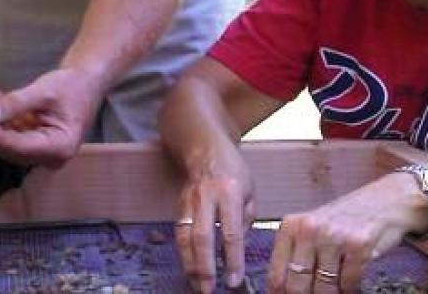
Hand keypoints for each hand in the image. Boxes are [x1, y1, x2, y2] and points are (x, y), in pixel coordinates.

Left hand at [0, 67, 102, 167]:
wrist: (85, 83)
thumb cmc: (71, 85)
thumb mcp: (43, 89)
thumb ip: (16, 103)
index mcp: (60, 147)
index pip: (18, 147)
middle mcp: (52, 159)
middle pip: (12, 152)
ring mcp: (44, 156)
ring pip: (9, 149)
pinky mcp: (36, 148)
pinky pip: (12, 143)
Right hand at [175, 155, 254, 292]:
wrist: (204, 148)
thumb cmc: (233, 172)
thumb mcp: (249, 192)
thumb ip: (244, 221)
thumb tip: (235, 251)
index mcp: (230, 192)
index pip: (231, 232)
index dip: (232, 258)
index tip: (234, 280)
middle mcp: (206, 197)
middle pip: (202, 236)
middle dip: (204, 266)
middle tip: (208, 289)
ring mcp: (189, 200)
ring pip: (185, 236)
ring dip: (189, 263)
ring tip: (196, 284)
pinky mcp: (178, 205)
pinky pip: (179, 233)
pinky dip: (183, 253)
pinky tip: (189, 268)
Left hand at [267, 173, 427, 292]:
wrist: (381, 202)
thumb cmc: (341, 220)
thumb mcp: (310, 230)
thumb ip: (295, 256)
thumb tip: (281, 290)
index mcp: (291, 227)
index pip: (277, 275)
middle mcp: (309, 230)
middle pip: (298, 286)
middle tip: (316, 293)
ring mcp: (334, 237)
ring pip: (324, 289)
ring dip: (330, 293)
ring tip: (334, 284)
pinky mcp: (359, 246)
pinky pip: (348, 284)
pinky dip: (349, 288)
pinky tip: (350, 277)